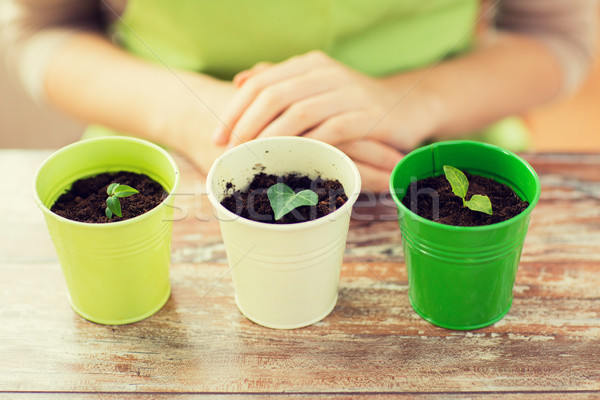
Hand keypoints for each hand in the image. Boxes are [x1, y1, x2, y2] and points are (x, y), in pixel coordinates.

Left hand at [212, 51, 430, 151]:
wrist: (408, 107)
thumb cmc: (353, 104)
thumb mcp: (316, 87)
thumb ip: (280, 81)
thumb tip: (241, 80)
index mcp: (310, 65)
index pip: (260, 82)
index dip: (234, 110)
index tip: (217, 137)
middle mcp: (327, 73)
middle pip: (273, 95)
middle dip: (245, 126)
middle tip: (230, 152)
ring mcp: (349, 93)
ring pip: (298, 112)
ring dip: (270, 138)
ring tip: (254, 159)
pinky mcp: (369, 116)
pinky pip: (330, 131)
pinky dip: (306, 147)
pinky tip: (291, 162)